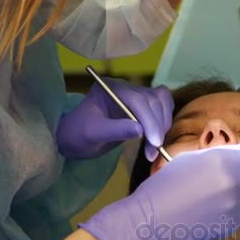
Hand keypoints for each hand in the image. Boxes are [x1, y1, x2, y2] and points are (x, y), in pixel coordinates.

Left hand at [56, 79, 172, 159]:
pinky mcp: (143, 105)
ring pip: (162, 101)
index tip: (154, 143)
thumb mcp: (93, 134)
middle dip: (157, 126)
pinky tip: (157, 137)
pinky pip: (163, 105)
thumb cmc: (78, 134)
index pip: (138, 100)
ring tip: (154, 148)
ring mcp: (136, 95)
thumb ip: (116, 130)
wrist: (75, 137)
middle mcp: (126, 88)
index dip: (149, 121)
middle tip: (153, 151)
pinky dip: (164, 120)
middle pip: (153, 100)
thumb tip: (140, 130)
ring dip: (163, 124)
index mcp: (111, 89)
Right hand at [79, 146, 239, 239]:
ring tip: (210, 200)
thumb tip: (239, 156)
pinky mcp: (231, 225)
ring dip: (237, 199)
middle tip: (226, 184)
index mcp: (227, 160)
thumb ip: (219, 156)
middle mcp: (237, 181)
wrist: (151, 219)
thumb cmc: (165, 185)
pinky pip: (238, 217)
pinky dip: (228, 216)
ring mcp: (236, 205)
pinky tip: (207, 214)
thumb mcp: (190, 159)